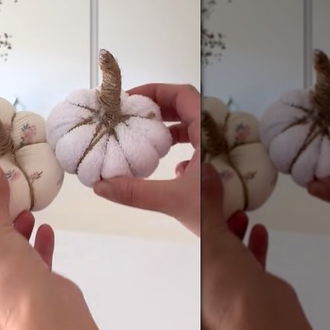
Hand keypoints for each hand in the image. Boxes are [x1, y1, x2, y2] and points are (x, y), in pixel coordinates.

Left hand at [0, 163, 113, 329]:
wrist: (45, 315)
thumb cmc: (6, 281)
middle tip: (3, 210)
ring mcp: (1, 301)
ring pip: (6, 263)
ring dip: (16, 237)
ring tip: (26, 215)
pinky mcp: (28, 301)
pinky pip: (29, 271)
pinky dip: (36, 251)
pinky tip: (44, 232)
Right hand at [93, 84, 200, 234]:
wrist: (228, 239)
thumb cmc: (209, 216)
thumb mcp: (170, 200)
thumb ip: (135, 192)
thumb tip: (101, 185)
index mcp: (206, 135)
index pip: (184, 95)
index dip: (158, 90)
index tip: (132, 98)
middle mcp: (211, 137)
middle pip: (185, 107)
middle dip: (157, 107)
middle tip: (130, 113)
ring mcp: (212, 151)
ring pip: (189, 125)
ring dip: (165, 126)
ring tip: (142, 133)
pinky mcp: (210, 164)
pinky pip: (192, 143)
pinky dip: (175, 144)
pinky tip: (165, 164)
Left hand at [201, 163, 273, 329]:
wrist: (264, 316)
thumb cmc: (228, 285)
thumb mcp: (211, 235)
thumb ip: (209, 204)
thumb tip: (205, 174)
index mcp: (188, 276)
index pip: (186, 244)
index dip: (192, 221)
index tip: (198, 203)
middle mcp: (207, 284)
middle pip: (210, 248)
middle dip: (218, 224)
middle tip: (223, 205)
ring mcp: (231, 288)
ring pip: (231, 254)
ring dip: (236, 233)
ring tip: (241, 215)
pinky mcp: (253, 290)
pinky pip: (251, 263)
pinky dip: (255, 246)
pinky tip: (259, 231)